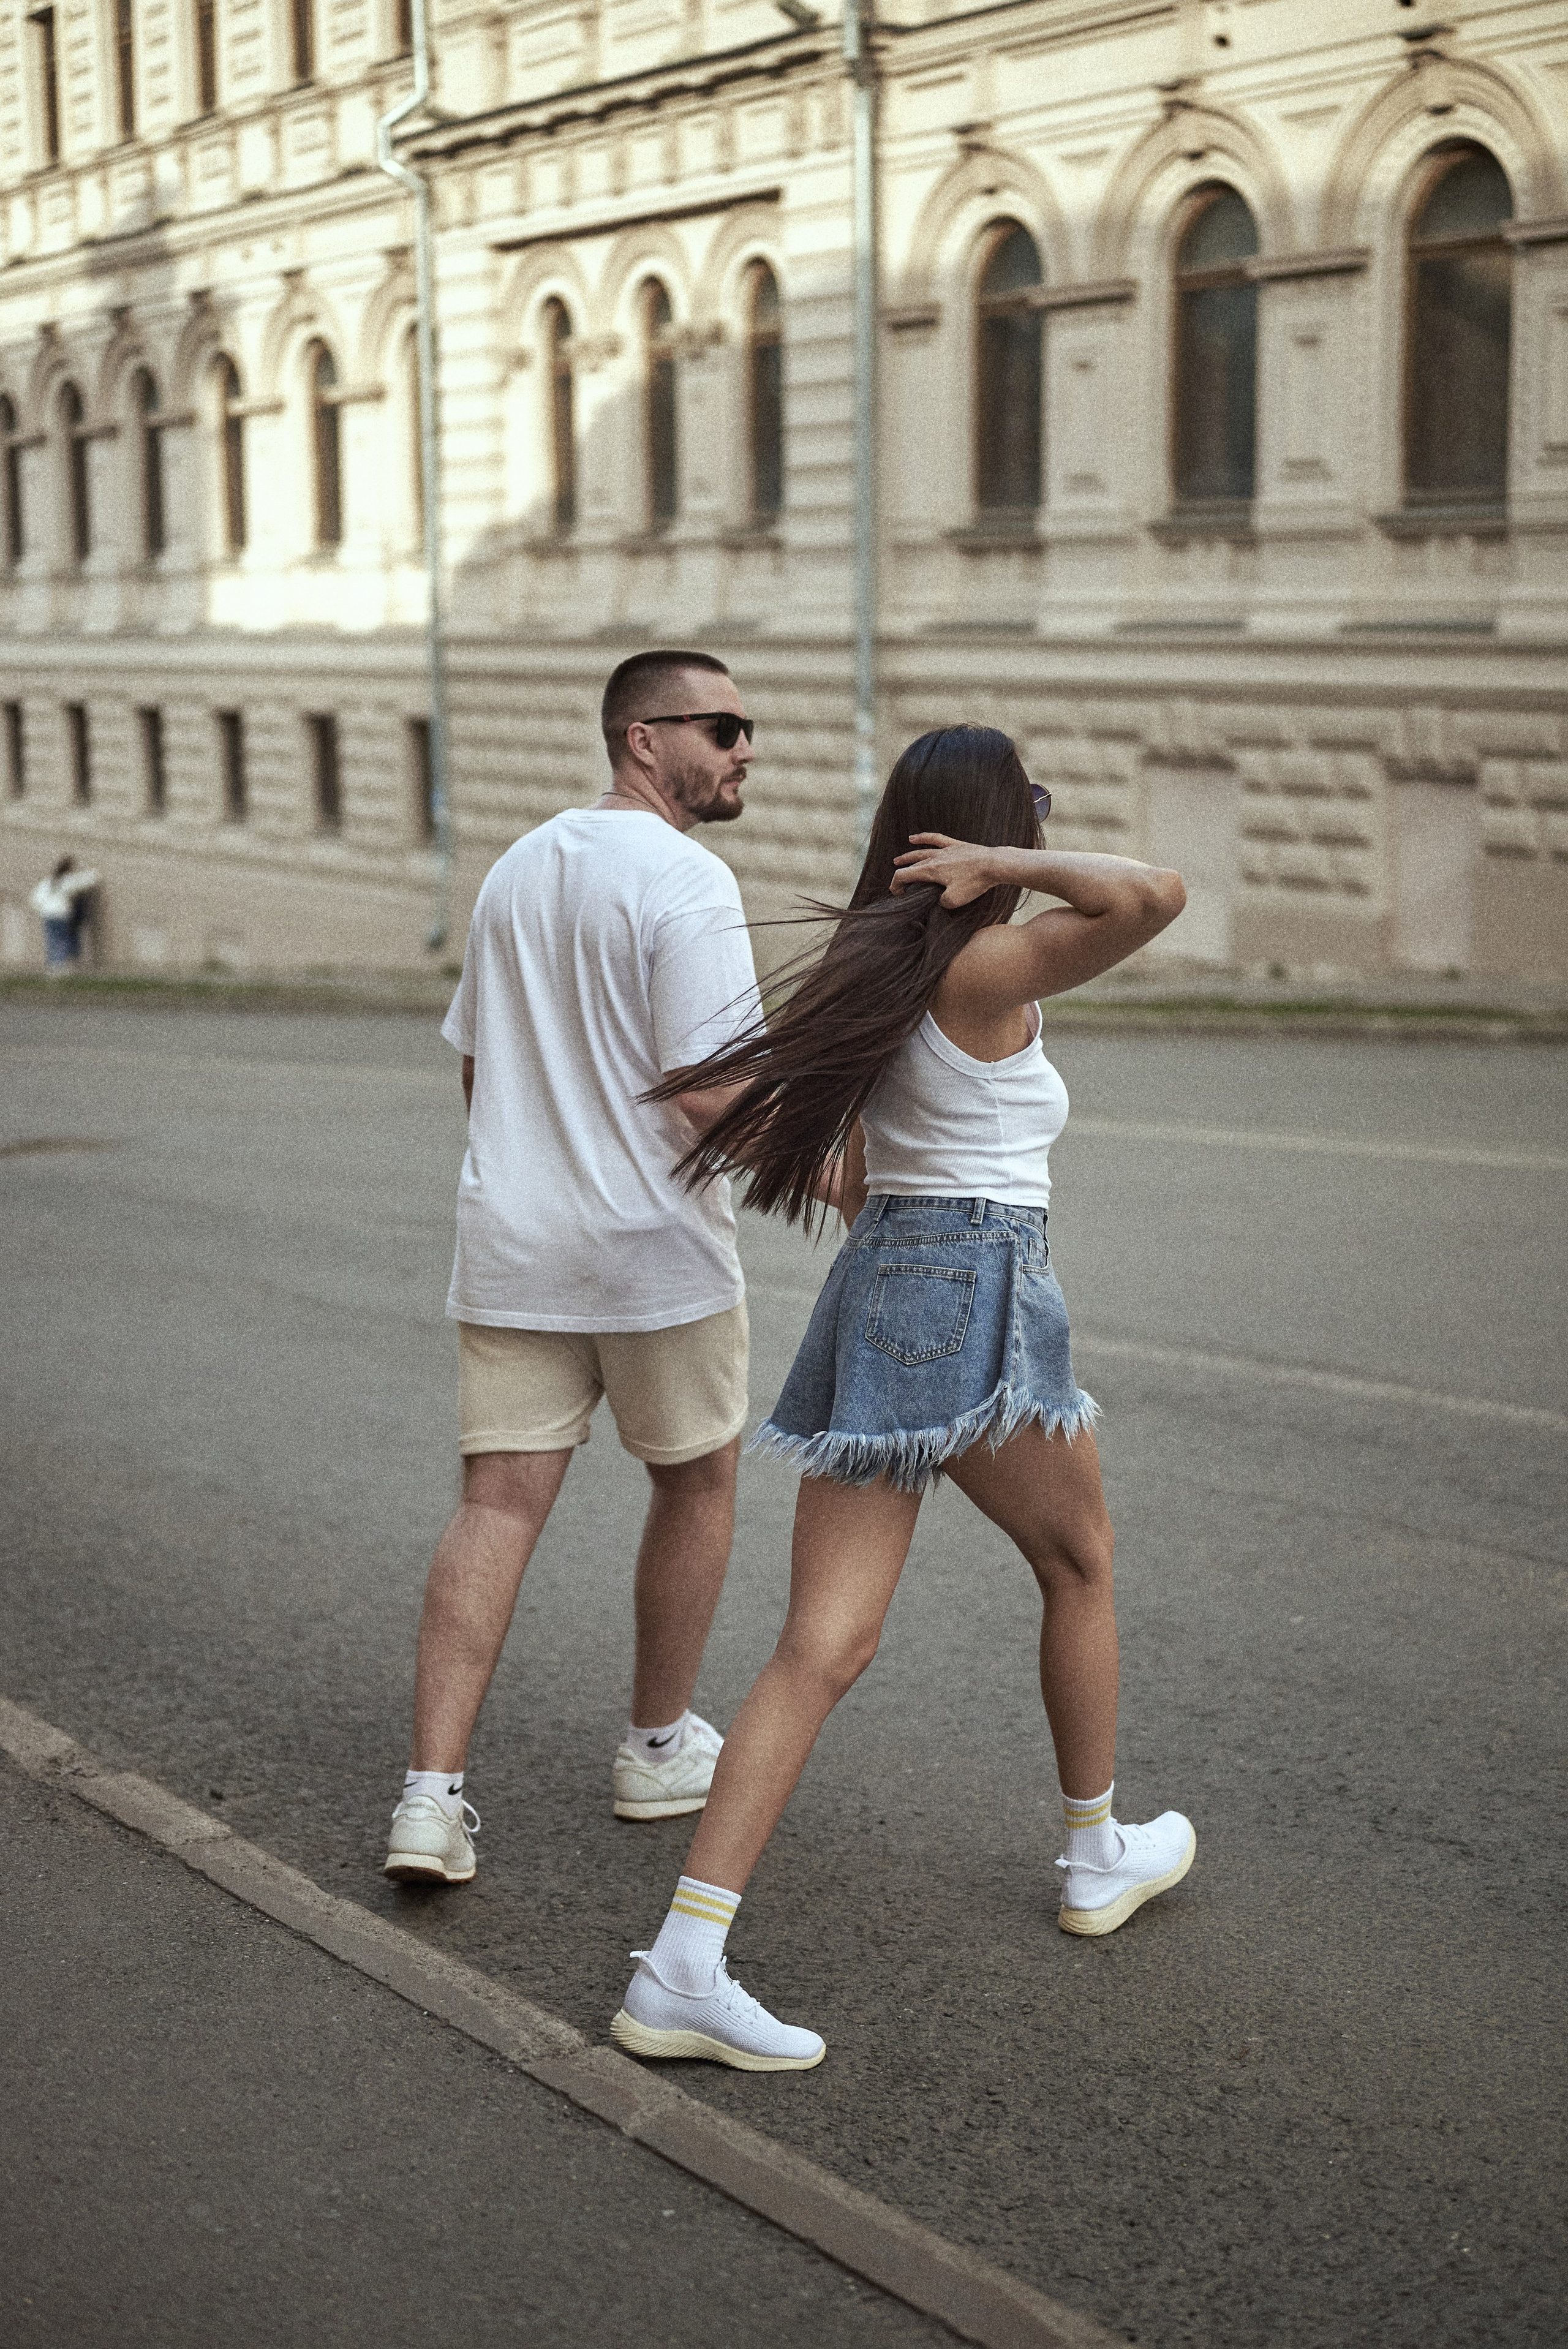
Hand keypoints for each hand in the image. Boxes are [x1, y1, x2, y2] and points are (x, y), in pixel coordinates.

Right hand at [890, 834, 1009, 907]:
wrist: (994, 864)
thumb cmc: (975, 882)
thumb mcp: (954, 900)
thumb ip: (941, 902)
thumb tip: (940, 899)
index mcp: (930, 871)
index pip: (904, 876)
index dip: (896, 885)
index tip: (897, 894)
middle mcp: (934, 858)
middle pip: (912, 865)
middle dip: (902, 875)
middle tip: (898, 885)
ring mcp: (945, 850)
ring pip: (920, 852)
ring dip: (908, 856)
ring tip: (898, 860)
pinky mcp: (955, 845)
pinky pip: (935, 839)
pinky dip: (923, 838)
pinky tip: (914, 838)